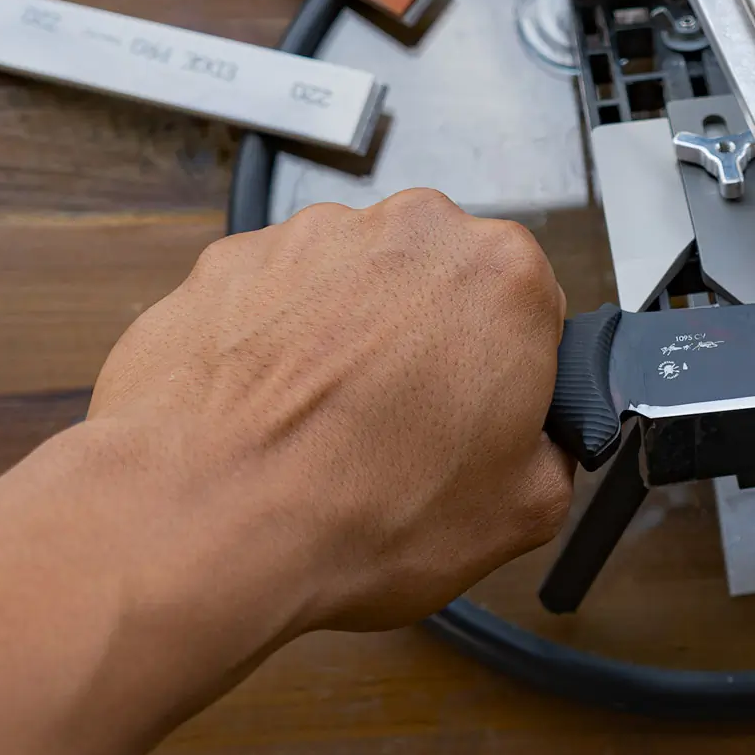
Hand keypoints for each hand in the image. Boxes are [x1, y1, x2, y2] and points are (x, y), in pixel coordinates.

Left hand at [89, 189, 574, 632]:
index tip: (478, 422)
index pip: (531, 311)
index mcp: (502, 277)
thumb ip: (552, 454)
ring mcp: (312, 238)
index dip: (506, 375)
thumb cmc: (356, 513)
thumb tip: (537, 440)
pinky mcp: (230, 262)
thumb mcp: (519, 515)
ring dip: (348, 343)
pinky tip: (266, 418)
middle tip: (402, 436)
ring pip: (354, 287)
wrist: (202, 521)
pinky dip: (272, 347)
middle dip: (429, 347)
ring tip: (323, 435)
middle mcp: (412, 233)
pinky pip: (272, 300)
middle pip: (440, 285)